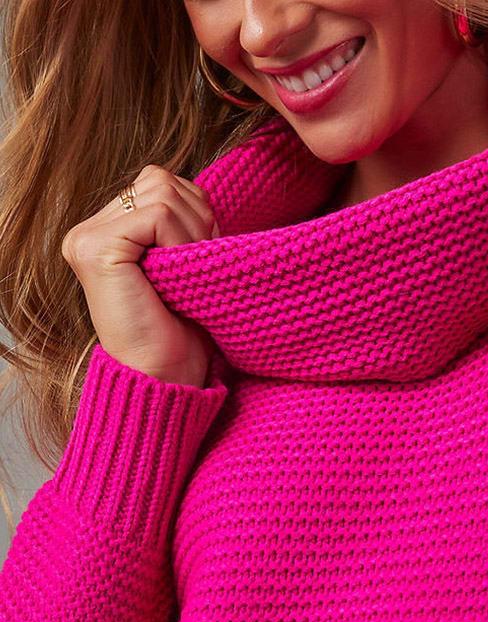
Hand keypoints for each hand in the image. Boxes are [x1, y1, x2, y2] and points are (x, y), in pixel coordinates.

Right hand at [62, 166, 220, 387]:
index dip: (195, 214)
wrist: (165, 376)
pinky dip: (181, 242)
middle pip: (161, 180)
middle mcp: (89, 230)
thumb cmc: (181, 329)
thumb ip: (181, 221)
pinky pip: (157, 215)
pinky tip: (177, 276)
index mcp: (106, 230)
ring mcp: (86, 238)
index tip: (200, 257)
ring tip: (187, 275)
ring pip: (162, 192)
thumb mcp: (184, 262)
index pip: (159, 182)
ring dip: (192, 233)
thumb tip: (198, 189)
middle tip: (197, 267)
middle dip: (196, 220)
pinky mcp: (96, 249)